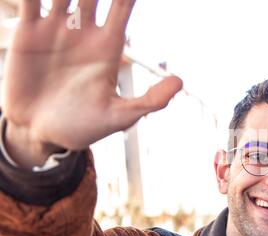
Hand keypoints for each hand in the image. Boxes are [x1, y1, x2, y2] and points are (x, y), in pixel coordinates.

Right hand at [1, 0, 182, 167]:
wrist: (41, 133)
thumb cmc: (83, 127)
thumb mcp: (119, 117)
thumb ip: (149, 101)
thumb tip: (181, 81)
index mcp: (108, 47)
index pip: (123, 6)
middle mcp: (84, 32)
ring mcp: (56, 30)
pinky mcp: (29, 34)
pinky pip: (30, 1)